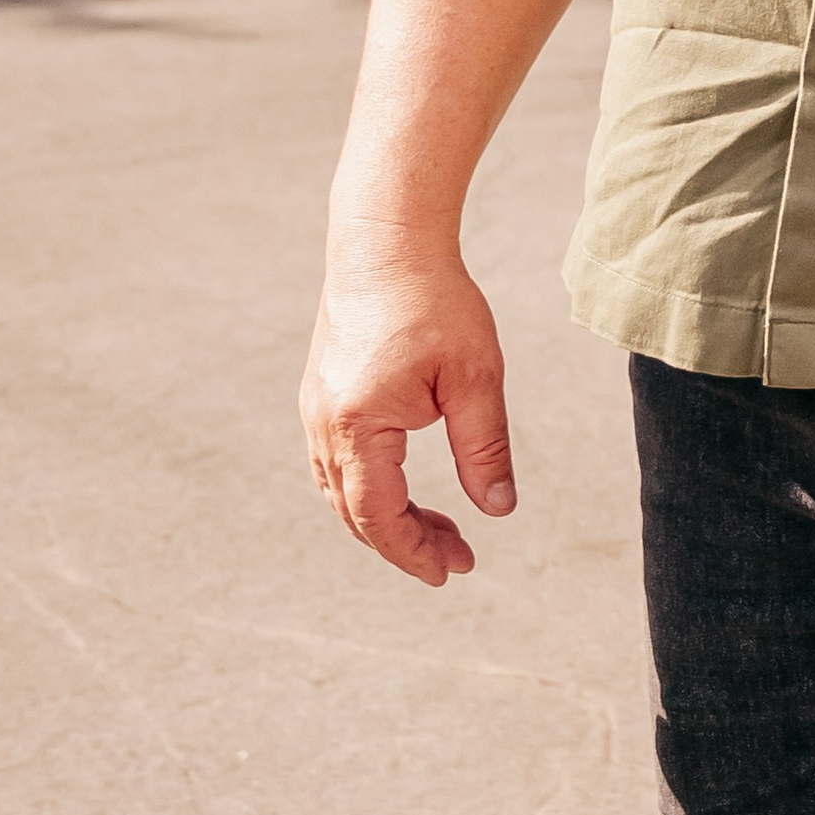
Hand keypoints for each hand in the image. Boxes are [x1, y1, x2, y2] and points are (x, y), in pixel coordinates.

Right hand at [301, 235, 514, 587]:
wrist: (386, 242)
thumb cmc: (435, 302)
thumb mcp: (475, 379)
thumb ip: (484, 449)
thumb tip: (498, 510)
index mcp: (358, 426)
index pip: (379, 517)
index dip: (414, 553)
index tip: (452, 572)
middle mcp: (324, 425)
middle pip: (355, 513)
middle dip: (405, 543)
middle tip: (457, 557)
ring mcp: (316, 409)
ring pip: (342, 491)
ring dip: (386, 517)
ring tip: (439, 527)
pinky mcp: (321, 394)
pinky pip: (336, 463)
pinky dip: (369, 487)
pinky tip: (403, 486)